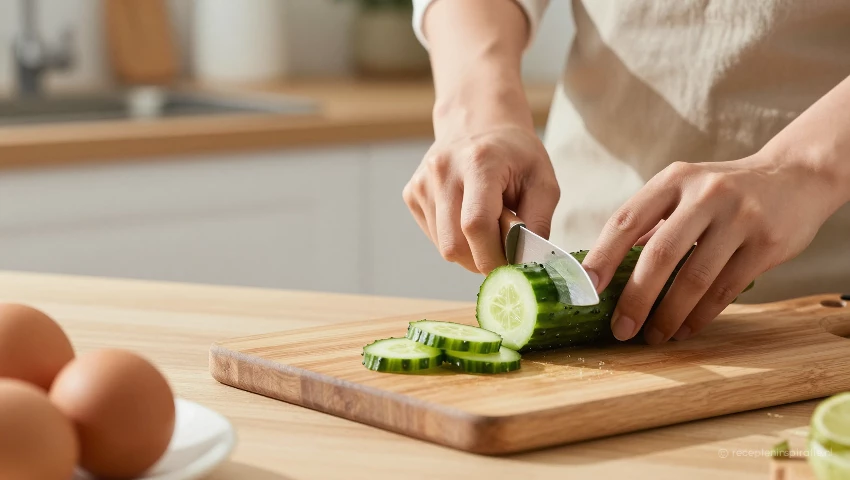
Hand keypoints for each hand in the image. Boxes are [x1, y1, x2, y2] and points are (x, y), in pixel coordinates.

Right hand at [403, 124, 558, 273]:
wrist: (477, 123)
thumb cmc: (514, 154)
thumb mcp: (542, 180)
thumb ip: (538, 221)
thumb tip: (528, 261)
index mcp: (478, 162)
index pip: (476, 225)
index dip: (493, 255)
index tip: (511, 266)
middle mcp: (443, 170)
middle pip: (453, 244)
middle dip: (480, 260)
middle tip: (501, 252)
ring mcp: (422, 182)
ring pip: (443, 246)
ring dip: (468, 251)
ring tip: (487, 227)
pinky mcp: (411, 193)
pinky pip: (433, 236)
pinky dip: (454, 239)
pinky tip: (467, 218)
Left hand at [581, 154, 839, 344]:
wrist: (796, 177)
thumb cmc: (725, 192)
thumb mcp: (684, 191)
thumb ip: (650, 224)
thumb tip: (607, 269)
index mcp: (674, 179)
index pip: (626, 220)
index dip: (602, 257)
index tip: (586, 289)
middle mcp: (705, 194)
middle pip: (659, 254)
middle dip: (635, 298)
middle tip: (620, 329)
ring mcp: (739, 217)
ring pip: (694, 278)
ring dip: (668, 315)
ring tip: (653, 336)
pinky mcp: (766, 243)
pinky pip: (726, 289)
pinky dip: (700, 315)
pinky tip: (684, 330)